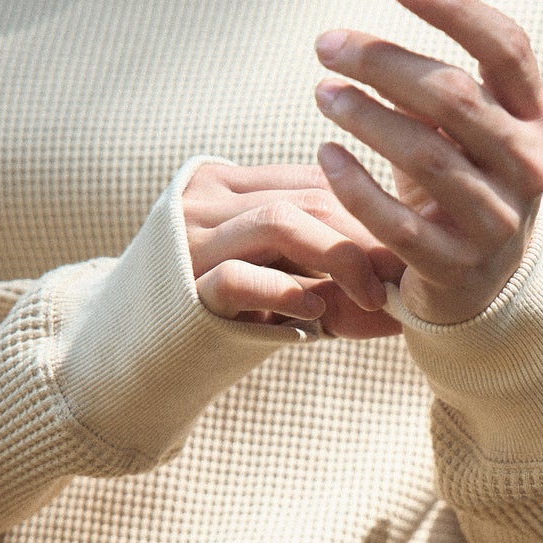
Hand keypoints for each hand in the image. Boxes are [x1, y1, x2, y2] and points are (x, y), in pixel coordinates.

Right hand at [184, 161, 402, 339]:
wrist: (130, 361)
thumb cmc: (215, 322)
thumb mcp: (271, 282)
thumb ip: (320, 269)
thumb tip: (406, 286)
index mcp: (227, 185)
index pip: (316, 180)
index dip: (370, 212)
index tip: (412, 247)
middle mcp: (205, 201)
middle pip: (309, 196)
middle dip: (367, 235)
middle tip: (406, 274)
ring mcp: (190, 241)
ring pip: (280, 222)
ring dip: (339, 257)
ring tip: (368, 295)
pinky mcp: (182, 289)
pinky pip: (240, 277)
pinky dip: (286, 292)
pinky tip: (314, 315)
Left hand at [313, 0, 542, 325]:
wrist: (483, 287)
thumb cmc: (462, 186)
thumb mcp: (467, 134)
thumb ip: (439, 86)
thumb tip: (368, 33)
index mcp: (533, 120)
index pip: (506, 48)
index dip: (455, 7)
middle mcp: (526, 167)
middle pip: (455, 98)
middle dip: (385, 63)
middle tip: (327, 44)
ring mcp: (495, 221)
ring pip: (426, 158)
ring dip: (365, 117)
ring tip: (322, 93)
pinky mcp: (457, 268)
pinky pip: (399, 223)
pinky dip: (355, 186)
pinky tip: (325, 155)